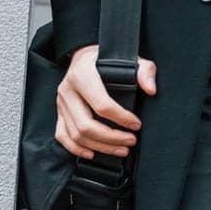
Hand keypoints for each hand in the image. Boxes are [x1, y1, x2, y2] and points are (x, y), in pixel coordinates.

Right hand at [54, 44, 156, 160]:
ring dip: (100, 147)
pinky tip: (93, 153)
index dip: (121, 118)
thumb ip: (143, 70)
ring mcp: (61, 103)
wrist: (83, 56)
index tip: (137, 124)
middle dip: (111, 138)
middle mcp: (67, 90)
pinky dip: (77, 149)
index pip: (101, 104)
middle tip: (131, 141)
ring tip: (121, 149)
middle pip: (86, 125)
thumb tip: (151, 89)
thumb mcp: (127, 57)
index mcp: (82, 75)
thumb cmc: (106, 58)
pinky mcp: (59, 113)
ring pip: (76, 135)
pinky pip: (62, 136)